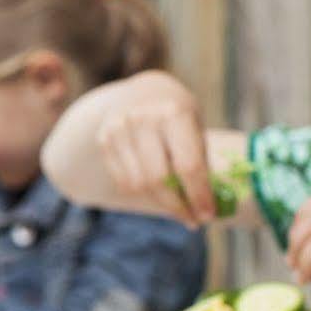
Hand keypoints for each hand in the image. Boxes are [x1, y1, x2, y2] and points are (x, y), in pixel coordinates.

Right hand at [92, 71, 215, 225]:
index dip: (199, 195)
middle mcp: (143, 118)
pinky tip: (156, 192)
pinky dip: (142, 194)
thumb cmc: (177, 114)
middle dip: (178, 206)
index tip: (207, 215)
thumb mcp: (194, 127)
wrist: (142, 91)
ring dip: (161, 203)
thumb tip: (204, 207)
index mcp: (174, 112)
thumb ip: (198, 162)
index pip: (187, 165)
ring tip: (177, 208)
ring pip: (138, 185)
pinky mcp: (104, 140)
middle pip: (159, 179)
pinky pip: (123, 181)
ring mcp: (119, 129)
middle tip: (191, 219)